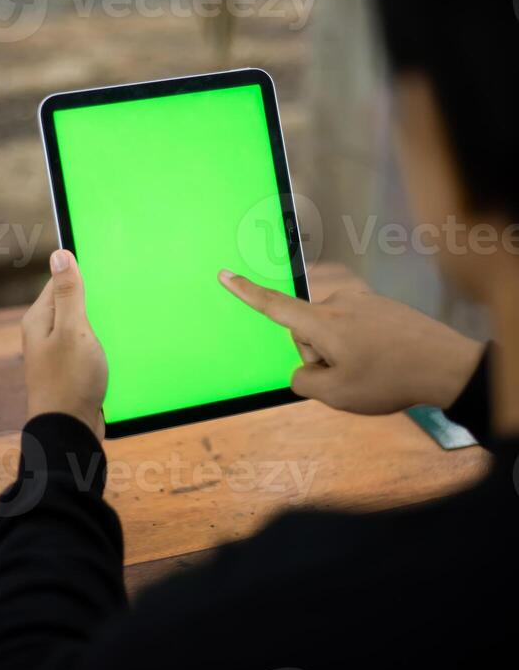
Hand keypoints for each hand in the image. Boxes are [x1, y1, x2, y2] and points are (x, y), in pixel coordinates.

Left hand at [22, 250, 106, 440]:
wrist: (69, 432)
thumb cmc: (69, 381)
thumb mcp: (73, 329)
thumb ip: (69, 293)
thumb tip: (59, 254)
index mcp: (39, 319)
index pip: (60, 281)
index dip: (83, 275)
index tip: (108, 273)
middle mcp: (43, 333)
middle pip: (72, 303)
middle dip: (95, 300)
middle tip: (118, 300)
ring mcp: (56, 353)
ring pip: (82, 326)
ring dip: (101, 324)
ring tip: (119, 326)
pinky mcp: (70, 370)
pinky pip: (87, 346)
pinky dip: (102, 343)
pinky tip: (116, 348)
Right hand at [218, 270, 483, 414]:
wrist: (446, 365)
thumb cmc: (389, 379)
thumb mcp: (337, 395)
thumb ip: (304, 382)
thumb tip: (302, 370)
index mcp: (322, 321)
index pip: (274, 306)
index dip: (246, 292)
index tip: (225, 274)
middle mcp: (338, 301)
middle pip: (306, 330)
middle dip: (317, 354)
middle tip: (348, 376)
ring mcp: (362, 299)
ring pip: (331, 329)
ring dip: (339, 349)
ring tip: (371, 369)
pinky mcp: (379, 303)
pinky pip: (353, 324)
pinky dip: (359, 343)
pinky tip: (382, 359)